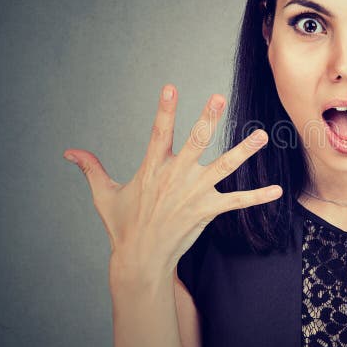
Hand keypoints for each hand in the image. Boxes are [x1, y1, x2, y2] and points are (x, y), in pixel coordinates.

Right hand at [63, 84, 282, 284]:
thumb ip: (91, 169)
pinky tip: (277, 191)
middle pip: (195, 142)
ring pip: (224, 166)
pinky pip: (237, 202)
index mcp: (152, 168)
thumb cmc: (123, 225)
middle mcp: (175, 177)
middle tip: (219, 98)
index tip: (171, 87)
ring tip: (261, 135)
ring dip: (244, 151)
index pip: (158, 132)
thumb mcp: (104, 195)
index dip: (165, 109)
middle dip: (208, 119)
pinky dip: (257, 197)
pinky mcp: (208, 211)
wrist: (140, 260)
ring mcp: (194, 193)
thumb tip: (69, 152)